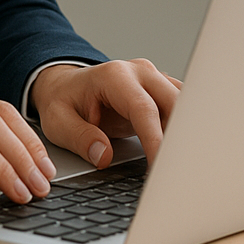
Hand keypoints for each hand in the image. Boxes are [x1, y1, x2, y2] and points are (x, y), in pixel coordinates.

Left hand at [30, 59, 181, 168]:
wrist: (65, 86)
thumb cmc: (62, 101)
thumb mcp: (58, 121)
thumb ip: (80, 137)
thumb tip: (103, 156)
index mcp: (113, 76)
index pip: (144, 109)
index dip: (155, 140)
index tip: (160, 166)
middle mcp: (139, 72)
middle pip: (175, 103)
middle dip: (179, 137)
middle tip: (177, 170)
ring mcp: (154, 79)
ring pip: (185, 105)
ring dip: (184, 133)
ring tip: (181, 164)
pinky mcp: (161, 91)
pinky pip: (183, 109)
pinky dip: (183, 130)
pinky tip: (180, 153)